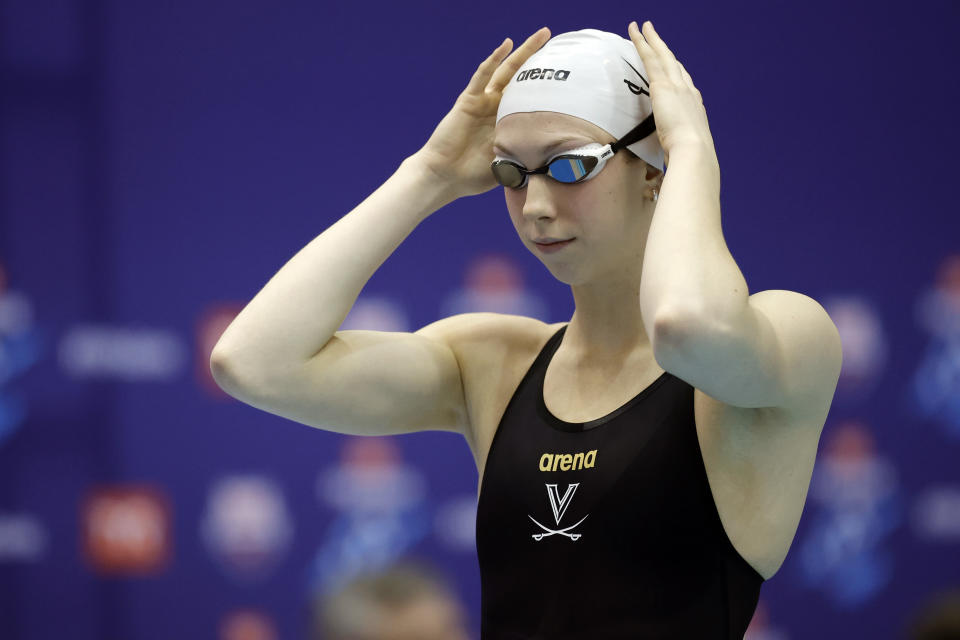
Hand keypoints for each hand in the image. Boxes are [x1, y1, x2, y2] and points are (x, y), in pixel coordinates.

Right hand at [410, 27, 551, 198]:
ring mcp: (483, 101)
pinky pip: (482, 77)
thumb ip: (528, 157)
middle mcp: (496, 107)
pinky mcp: (468, 101)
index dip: (546, 85)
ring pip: (505, 71)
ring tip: (541, 36)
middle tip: (553, 39)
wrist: (446, 177)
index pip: (531, 98)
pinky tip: (505, 46)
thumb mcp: (510, 165)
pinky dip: (493, 60)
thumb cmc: (474, 176)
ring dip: (522, 52)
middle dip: (537, 58)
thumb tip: (558, 162)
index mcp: (508, 122)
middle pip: (520, 77)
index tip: (567, 73)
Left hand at [628, 20, 716, 164]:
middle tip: (655, 34)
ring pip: (661, 55)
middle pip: (674, 63)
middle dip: (664, 48)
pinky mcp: (662, 85)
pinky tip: (635, 33)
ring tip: (643, 26)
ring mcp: (676, 86)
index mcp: (694, 106)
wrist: (694, 150)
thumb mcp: (683, 148)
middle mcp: (688, 91)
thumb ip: (676, 145)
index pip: (684, 82)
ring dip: (651, 39)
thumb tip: (671, 156)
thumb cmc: (689, 156)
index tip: (671, 63)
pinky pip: (649, 58)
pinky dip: (642, 43)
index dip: (677, 71)